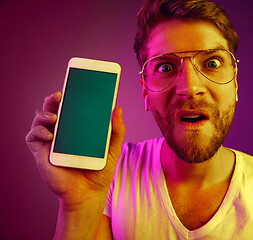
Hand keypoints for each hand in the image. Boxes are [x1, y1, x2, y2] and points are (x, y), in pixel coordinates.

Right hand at [25, 91, 125, 207]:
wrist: (89, 194)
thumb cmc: (100, 171)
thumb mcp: (112, 149)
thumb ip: (116, 131)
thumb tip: (118, 109)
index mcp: (78, 129)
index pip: (72, 108)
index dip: (71, 96)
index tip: (75, 85)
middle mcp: (64, 132)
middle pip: (54, 110)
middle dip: (54, 99)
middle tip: (60, 94)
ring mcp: (51, 142)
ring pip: (41, 120)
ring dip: (44, 113)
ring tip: (54, 115)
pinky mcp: (42, 153)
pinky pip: (33, 137)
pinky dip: (38, 132)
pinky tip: (50, 134)